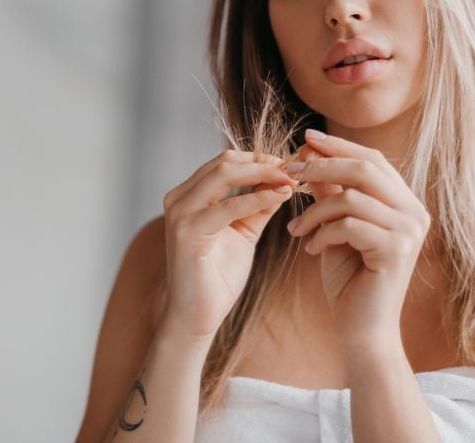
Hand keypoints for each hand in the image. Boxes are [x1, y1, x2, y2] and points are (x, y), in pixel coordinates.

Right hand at [160, 149, 296, 340]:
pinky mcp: (187, 232)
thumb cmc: (218, 276)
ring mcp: (179, 213)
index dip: (260, 158)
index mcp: (188, 195)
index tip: (291, 164)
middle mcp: (178, 198)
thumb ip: (258, 204)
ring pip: (225, 174)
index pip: (226, 161)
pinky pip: (228, 206)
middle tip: (295, 168)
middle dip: (264, 162)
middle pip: (225, 161)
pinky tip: (281, 197)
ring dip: (264, 174)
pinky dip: (257, 198)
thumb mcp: (243, 231)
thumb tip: (283, 181)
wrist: (197, 316)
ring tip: (292, 179)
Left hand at [283, 129, 431, 350]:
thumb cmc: (349, 279)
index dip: (339, 146)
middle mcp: (414, 213)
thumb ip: (331, 193)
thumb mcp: (336, 227)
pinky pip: (350, 225)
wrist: (361, 330)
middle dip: (323, 166)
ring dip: (315, 210)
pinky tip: (309, 249)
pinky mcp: (397, 251)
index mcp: (404, 203)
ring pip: (353, 198)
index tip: (305, 139)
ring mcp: (410, 231)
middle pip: (365, 170)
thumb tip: (310, 153)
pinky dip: (322, 233)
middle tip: (291, 172)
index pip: (373, 159)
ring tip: (295, 228)